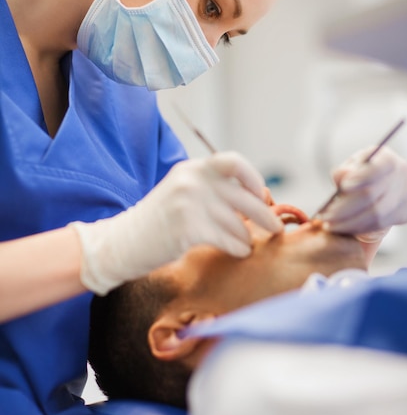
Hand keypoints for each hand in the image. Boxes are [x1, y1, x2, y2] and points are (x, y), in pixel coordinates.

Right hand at [72, 151, 282, 293]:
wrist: (120, 243)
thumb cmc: (157, 223)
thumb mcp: (182, 193)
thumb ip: (212, 191)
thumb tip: (256, 201)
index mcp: (191, 169)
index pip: (232, 162)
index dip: (253, 178)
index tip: (263, 194)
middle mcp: (192, 180)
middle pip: (244, 196)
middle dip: (265, 215)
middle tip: (276, 228)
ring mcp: (189, 203)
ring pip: (238, 222)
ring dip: (248, 237)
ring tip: (248, 244)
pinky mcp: (187, 228)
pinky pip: (228, 239)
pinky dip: (238, 248)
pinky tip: (238, 252)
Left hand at [320, 146, 406, 238]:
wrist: (382, 185)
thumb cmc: (362, 173)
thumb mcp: (352, 166)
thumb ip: (345, 170)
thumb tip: (342, 175)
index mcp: (387, 160)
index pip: (377, 168)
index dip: (361, 177)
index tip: (344, 187)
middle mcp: (401, 177)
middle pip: (373, 195)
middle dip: (345, 209)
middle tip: (325, 217)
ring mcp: (406, 196)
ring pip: (376, 215)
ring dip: (349, 223)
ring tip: (329, 225)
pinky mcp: (405, 213)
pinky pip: (380, 226)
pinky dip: (359, 228)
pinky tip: (343, 228)